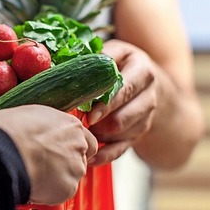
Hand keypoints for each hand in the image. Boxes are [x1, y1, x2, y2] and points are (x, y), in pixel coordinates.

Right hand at [0, 105, 96, 204]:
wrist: (4, 152)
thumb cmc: (10, 132)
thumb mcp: (29, 114)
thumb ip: (43, 125)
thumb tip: (35, 127)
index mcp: (70, 125)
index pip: (86, 140)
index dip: (71, 147)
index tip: (60, 150)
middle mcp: (78, 145)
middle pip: (80, 159)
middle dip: (64, 163)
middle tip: (45, 163)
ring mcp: (75, 167)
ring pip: (71, 176)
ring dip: (58, 178)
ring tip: (36, 174)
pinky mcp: (68, 188)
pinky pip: (62, 192)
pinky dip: (51, 192)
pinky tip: (35, 184)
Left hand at [87, 39, 160, 164]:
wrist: (147, 82)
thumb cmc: (121, 64)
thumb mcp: (114, 52)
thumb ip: (95, 57)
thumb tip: (60, 64)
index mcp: (142, 72)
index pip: (125, 91)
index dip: (106, 104)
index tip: (88, 115)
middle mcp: (148, 96)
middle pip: (124, 118)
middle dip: (99, 124)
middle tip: (78, 124)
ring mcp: (145, 118)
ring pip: (121, 135)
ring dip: (99, 137)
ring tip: (79, 133)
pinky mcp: (138, 134)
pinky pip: (121, 150)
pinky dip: (104, 155)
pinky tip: (88, 156)